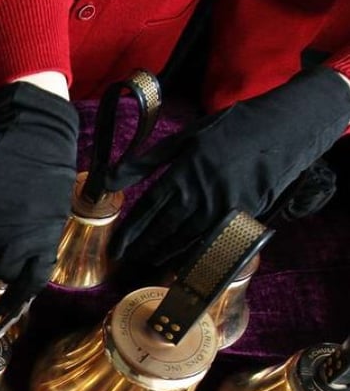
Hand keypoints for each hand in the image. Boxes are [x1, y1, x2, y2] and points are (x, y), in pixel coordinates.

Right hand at [0, 80, 78, 312]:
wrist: (32, 128)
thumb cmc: (48, 162)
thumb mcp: (51, 206)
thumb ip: (36, 234)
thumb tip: (21, 256)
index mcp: (45, 238)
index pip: (30, 282)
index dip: (15, 301)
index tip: (3, 311)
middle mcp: (19, 238)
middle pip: (0, 272)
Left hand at [110, 66, 349, 264]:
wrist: (283, 128)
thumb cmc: (229, 129)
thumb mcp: (184, 138)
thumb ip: (145, 162)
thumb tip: (107, 178)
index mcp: (180, 175)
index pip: (146, 211)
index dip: (129, 232)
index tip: (116, 247)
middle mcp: (198, 196)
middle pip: (162, 229)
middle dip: (143, 247)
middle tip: (126, 260)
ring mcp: (221, 209)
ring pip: (186, 239)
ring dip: (164, 253)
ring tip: (149, 261)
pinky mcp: (242, 216)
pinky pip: (212, 241)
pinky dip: (194, 253)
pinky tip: (182, 261)